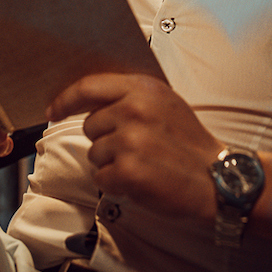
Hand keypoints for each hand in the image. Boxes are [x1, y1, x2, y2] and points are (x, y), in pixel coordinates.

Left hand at [48, 73, 221, 219]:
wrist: (218, 179)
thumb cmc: (190, 143)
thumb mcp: (165, 103)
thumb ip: (131, 97)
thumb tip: (90, 102)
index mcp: (143, 89)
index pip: (88, 87)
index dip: (65, 100)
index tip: (53, 110)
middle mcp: (135, 110)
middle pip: (89, 126)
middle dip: (105, 140)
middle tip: (136, 148)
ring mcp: (130, 140)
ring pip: (94, 154)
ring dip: (112, 164)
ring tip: (143, 163)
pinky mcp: (128, 171)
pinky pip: (101, 178)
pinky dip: (116, 184)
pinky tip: (141, 180)